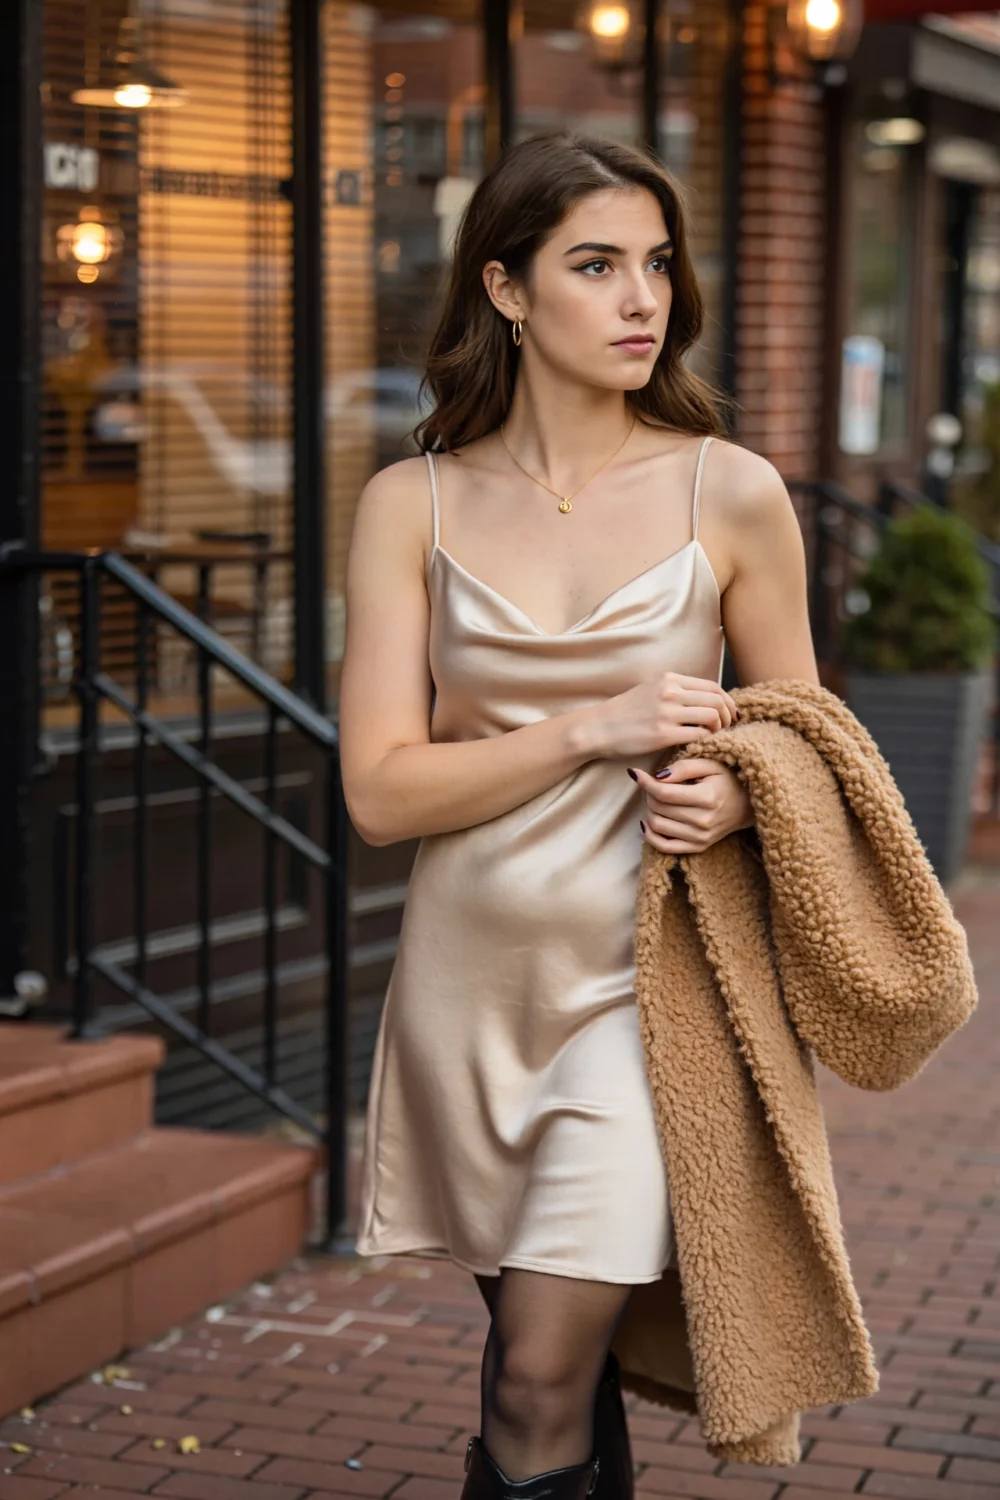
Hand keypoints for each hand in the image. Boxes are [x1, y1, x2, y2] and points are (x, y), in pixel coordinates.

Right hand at [586, 672, 738, 758]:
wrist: (598, 728)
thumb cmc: (624, 713)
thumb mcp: (650, 689)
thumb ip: (674, 690)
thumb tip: (703, 699)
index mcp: (669, 679)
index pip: (712, 686)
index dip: (727, 701)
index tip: (729, 714)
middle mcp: (670, 692)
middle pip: (716, 700)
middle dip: (727, 716)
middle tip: (726, 728)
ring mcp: (667, 712)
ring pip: (712, 716)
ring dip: (718, 728)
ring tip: (712, 736)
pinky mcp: (663, 734)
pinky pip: (698, 735)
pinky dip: (705, 740)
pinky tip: (699, 745)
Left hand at [631, 757, 752, 854]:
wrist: (747, 805)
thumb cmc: (727, 779)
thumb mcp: (709, 764)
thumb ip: (683, 767)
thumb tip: (657, 776)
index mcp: (707, 798)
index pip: (663, 792)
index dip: (645, 782)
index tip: (636, 773)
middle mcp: (703, 821)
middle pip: (658, 808)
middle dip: (648, 793)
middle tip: (652, 783)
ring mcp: (701, 837)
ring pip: (657, 825)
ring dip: (649, 810)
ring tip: (655, 798)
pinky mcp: (698, 847)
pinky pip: (664, 847)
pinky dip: (650, 835)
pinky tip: (648, 822)